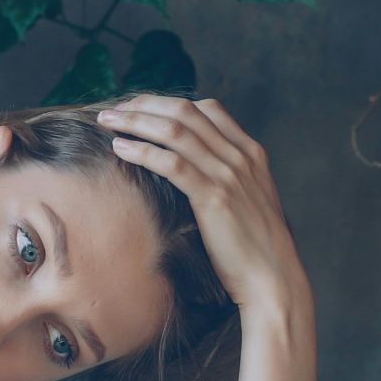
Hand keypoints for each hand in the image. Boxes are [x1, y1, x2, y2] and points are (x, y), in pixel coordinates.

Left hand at [97, 96, 312, 315]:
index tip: (142, 109)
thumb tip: (199, 174)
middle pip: (186, 111)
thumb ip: (231, 179)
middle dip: (145, 105)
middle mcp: (240, 156)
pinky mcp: (213, 198)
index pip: (208, 108)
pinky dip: (142, 151)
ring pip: (175, 131)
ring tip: (107, 121)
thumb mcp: (250, 201)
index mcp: (251, 152)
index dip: (169, 103)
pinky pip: (171, 163)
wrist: (273, 277)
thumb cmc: (256, 247)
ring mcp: (228, 175)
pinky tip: (120, 149)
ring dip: (135, 121)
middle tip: (115, 110)